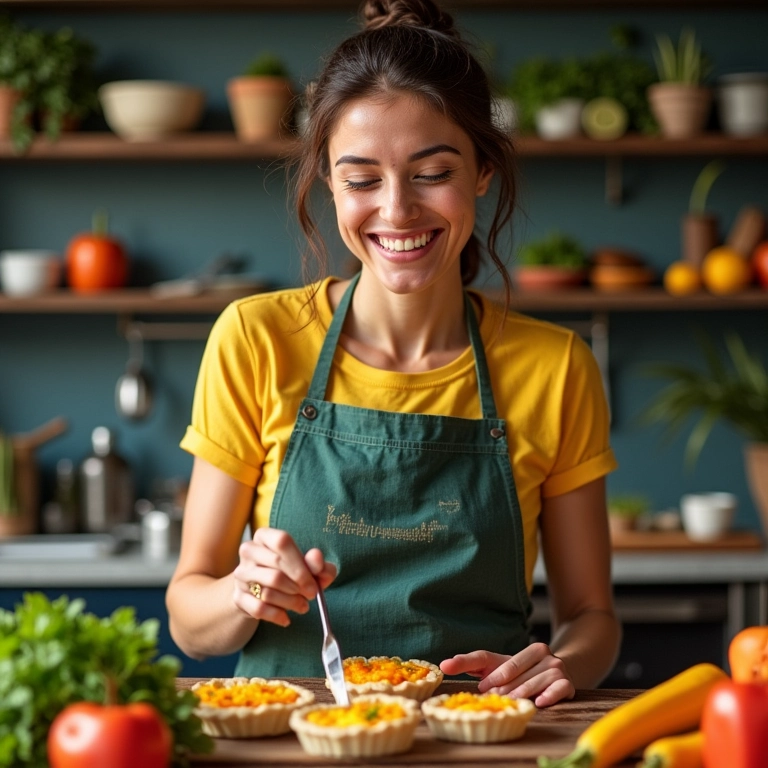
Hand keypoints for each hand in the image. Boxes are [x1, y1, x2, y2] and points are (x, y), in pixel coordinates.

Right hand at [232, 527, 336, 626]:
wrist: (261, 589)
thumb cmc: (290, 572)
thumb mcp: (309, 566)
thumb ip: (317, 563)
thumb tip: (316, 557)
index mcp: (265, 536)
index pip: (282, 543)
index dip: (300, 565)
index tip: (313, 584)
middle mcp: (249, 551)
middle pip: (276, 571)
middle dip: (298, 587)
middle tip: (311, 595)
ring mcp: (241, 574)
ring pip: (268, 592)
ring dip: (290, 602)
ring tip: (302, 605)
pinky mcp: (237, 596)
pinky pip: (259, 608)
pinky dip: (276, 615)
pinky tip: (286, 618)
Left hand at [439, 643, 574, 707]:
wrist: (557, 676)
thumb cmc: (519, 672)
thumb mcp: (495, 664)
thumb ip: (469, 662)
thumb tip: (443, 665)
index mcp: (527, 648)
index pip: (504, 662)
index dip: (492, 676)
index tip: (482, 687)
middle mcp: (543, 653)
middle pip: (518, 673)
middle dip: (504, 688)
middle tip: (493, 699)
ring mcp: (556, 667)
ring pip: (535, 681)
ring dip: (522, 693)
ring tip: (510, 702)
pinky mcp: (567, 683)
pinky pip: (558, 688)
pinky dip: (549, 695)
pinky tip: (539, 703)